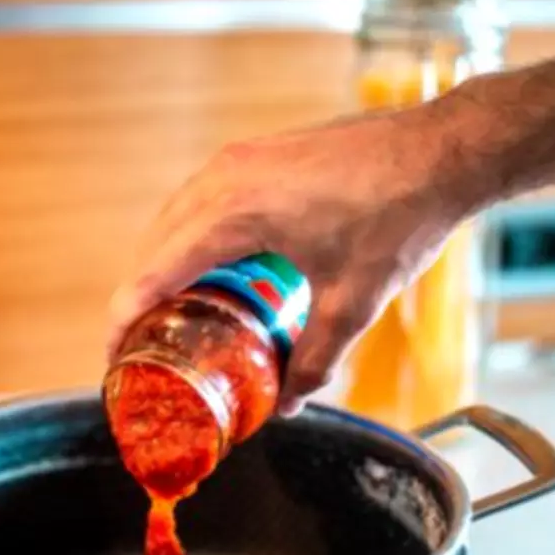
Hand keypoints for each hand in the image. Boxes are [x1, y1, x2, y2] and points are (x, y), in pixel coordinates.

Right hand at [108, 101, 474, 414]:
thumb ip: (315, 361)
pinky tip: (215, 270)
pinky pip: (206, 200)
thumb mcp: (352, 303)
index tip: (114, 357)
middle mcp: (224, 177)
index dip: (124, 319)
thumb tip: (288, 401)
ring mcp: (241, 159)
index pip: (152, 272)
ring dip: (166, 266)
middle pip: (154, 246)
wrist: (440, 153)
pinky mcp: (262, 154)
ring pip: (176, 220)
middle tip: (145, 346)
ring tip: (175, 314)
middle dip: (141, 297)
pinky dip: (194, 239)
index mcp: (233, 213)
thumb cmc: (398, 218)